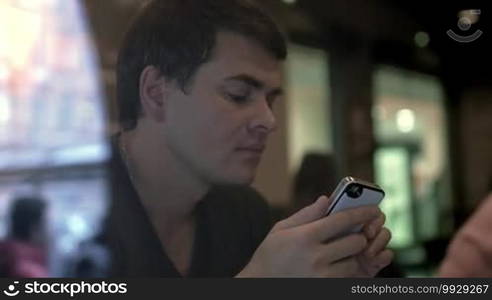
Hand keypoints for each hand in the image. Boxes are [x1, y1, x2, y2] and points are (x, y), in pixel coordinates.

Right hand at [237, 195, 392, 276]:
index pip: (343, 220)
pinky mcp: (326, 290)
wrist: (259, 285)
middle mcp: (316, 257)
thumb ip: (306, 214)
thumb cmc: (269, 255)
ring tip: (338, 254)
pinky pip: (347, 279)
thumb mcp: (281, 229)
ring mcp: (322, 277)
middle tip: (351, 235)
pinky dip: (346, 272)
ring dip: (351, 257)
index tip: (373, 209)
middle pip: (355, 242)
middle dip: (358, 236)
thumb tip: (327, 200)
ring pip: (354, 262)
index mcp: (305, 237)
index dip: (362, 212)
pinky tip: (334, 267)